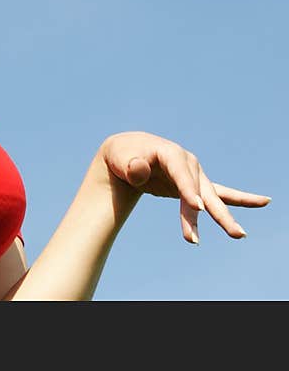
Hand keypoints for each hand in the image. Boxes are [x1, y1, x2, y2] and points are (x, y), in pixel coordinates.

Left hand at [97, 131, 270, 244]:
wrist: (126, 155)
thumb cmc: (123, 156)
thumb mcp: (122, 158)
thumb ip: (131, 165)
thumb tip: (140, 171)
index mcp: (169, 153)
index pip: (180, 172)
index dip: (187, 188)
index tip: (195, 207)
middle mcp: (187, 163)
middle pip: (201, 189)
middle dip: (214, 211)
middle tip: (232, 232)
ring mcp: (194, 174)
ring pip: (211, 197)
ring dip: (223, 216)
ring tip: (239, 234)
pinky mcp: (195, 185)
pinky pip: (220, 193)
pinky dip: (240, 199)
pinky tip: (264, 201)